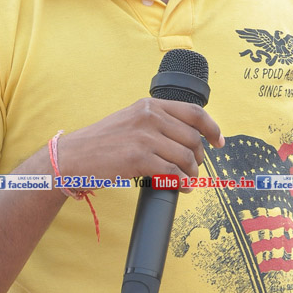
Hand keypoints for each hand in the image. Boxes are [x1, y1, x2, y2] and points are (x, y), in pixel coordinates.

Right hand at [56, 98, 223, 190]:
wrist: (73, 156)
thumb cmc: (102, 143)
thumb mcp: (131, 121)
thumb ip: (156, 123)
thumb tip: (187, 138)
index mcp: (150, 105)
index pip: (194, 112)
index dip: (212, 129)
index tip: (219, 142)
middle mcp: (149, 117)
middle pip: (193, 138)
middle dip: (199, 158)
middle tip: (195, 169)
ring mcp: (144, 136)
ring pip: (186, 156)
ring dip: (192, 173)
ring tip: (188, 181)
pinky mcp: (138, 158)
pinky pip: (172, 172)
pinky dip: (181, 183)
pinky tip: (180, 187)